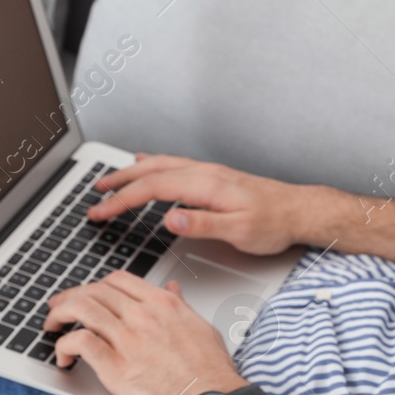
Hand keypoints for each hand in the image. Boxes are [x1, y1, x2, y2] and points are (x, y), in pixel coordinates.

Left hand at [44, 271, 241, 394]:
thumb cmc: (210, 371)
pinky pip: (79, 343)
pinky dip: (63, 346)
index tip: (87, 295)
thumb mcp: (200, 326)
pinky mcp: (116, 367)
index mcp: (163, 304)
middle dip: (69, 297)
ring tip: (52, 327)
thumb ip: (180, 305)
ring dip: (59, 315)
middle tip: (58, 308)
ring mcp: (128, 340)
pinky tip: (63, 358)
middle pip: (94, 291)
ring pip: (80, 309)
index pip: (118, 280)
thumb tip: (172, 288)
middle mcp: (143, 316)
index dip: (96, 286)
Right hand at [87, 154, 303, 255]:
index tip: (100, 212)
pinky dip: (153, 164)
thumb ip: (203, 224)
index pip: (153, 189)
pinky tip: (147, 163)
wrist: (299, 211)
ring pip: (162, 165)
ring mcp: (210, 173)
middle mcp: (205, 173)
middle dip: (119, 182)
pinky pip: (175, 165)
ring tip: (110, 179)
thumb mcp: (239, 231)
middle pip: (152, 172)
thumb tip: (170, 218)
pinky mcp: (215, 177)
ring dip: (132, 172)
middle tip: (94, 194)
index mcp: (206, 185)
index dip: (122, 200)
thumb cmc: (273, 223)